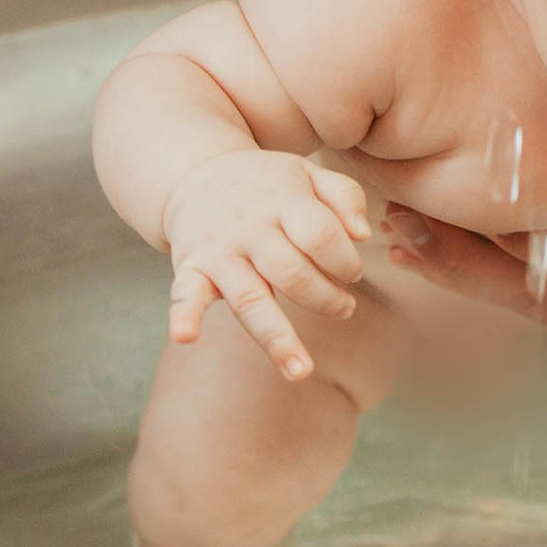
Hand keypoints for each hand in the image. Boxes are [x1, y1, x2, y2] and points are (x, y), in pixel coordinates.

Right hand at [163, 151, 371, 377]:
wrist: (196, 176)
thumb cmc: (267, 185)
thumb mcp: (308, 174)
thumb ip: (345, 196)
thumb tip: (363, 235)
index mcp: (283, 200)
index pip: (322, 237)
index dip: (345, 261)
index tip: (351, 273)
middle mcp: (250, 228)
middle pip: (293, 274)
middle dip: (325, 299)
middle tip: (345, 308)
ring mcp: (219, 252)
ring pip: (251, 299)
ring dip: (277, 338)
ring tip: (301, 372)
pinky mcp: (191, 269)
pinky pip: (185, 295)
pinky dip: (183, 316)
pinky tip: (185, 336)